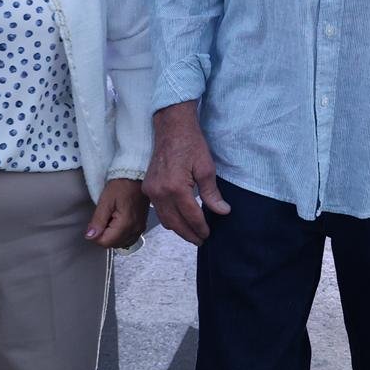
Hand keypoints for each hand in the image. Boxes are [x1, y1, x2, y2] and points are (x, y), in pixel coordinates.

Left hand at [87, 177, 149, 248]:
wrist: (137, 175)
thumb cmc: (122, 185)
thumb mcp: (106, 201)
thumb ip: (97, 221)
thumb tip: (90, 236)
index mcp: (126, 224)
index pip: (105, 242)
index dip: (96, 234)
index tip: (97, 221)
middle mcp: (135, 229)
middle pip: (113, 244)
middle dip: (105, 235)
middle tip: (105, 218)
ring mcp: (140, 228)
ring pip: (121, 244)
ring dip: (113, 236)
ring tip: (112, 219)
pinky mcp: (142, 225)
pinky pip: (129, 239)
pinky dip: (121, 235)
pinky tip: (118, 223)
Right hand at [145, 103, 228, 244]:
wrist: (171, 128)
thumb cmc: (191, 145)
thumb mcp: (206, 168)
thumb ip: (212, 193)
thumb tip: (222, 211)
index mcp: (176, 188)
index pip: (190, 216)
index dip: (200, 228)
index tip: (208, 235)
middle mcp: (160, 192)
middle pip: (175, 223)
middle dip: (189, 234)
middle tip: (201, 240)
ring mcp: (151, 191)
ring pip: (165, 219)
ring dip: (178, 229)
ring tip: (192, 233)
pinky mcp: (147, 187)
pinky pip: (158, 210)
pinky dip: (169, 218)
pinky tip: (179, 219)